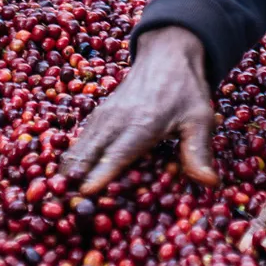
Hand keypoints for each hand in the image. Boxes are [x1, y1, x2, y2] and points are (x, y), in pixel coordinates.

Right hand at [61, 26, 217, 194]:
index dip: (100, 175)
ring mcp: (104, 115)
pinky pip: (80, 140)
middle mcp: (116, 120)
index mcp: (142, 124)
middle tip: (61, 209)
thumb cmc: (186, 91)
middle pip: (89, 154)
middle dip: (73, 180)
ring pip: (79, 147)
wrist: (167, 56)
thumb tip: (210, 183)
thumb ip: (199, 152)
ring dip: (66, 172)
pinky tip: (62, 178)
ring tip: (54, 199)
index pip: (117, 154)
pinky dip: (69, 159)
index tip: (84, 195)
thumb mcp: (200, 120)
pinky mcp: (98, 114)